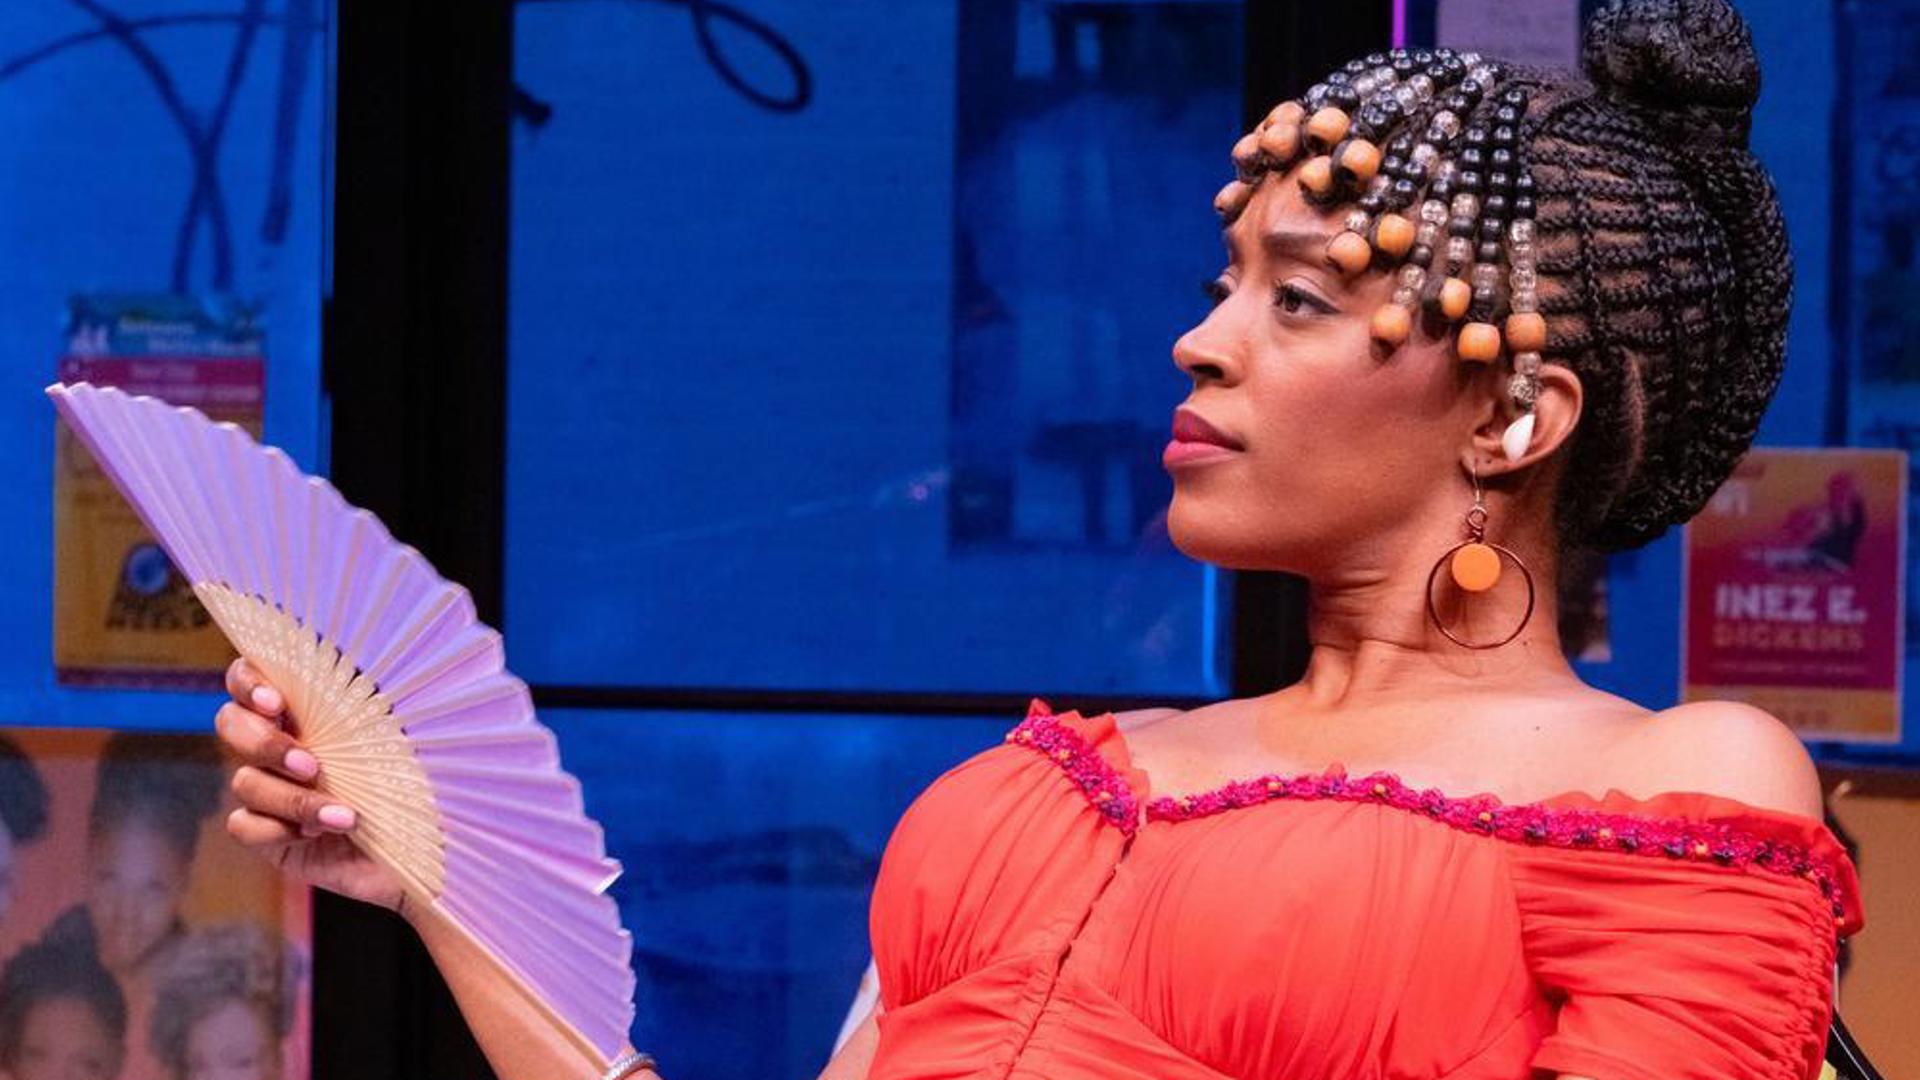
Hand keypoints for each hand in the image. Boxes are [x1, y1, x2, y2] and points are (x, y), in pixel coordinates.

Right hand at [217, 658, 406, 912]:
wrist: (435, 853)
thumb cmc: (425, 783)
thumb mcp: (407, 733)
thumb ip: (377, 696)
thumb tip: (369, 657)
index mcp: (309, 710)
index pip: (251, 677)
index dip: (249, 682)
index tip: (277, 702)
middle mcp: (281, 745)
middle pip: (230, 723)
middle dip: (263, 741)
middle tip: (310, 764)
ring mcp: (271, 791)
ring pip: (245, 781)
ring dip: (292, 797)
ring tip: (344, 813)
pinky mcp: (270, 836)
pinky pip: (244, 826)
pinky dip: (279, 829)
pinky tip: (318, 834)